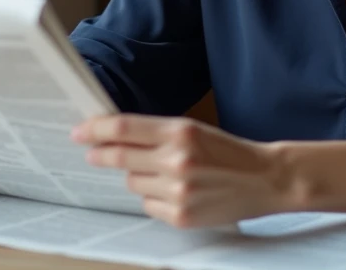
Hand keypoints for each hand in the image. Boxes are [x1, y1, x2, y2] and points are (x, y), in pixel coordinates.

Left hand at [72, 115, 288, 227]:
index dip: (96, 129)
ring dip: (138, 176)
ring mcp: (177, 191)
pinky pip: (148, 204)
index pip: (124, 128)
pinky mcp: (181, 216)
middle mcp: (176, 160)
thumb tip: (115, 135)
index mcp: (180, 132)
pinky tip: (176, 192)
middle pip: (120, 156)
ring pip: (133, 182)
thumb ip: (157, 133)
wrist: (264, 179)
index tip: (81, 131)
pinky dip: (154, 198)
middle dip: (100, 153)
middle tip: (91, 151)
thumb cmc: (229, 152)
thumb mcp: (194, 131)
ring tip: (164, 174)